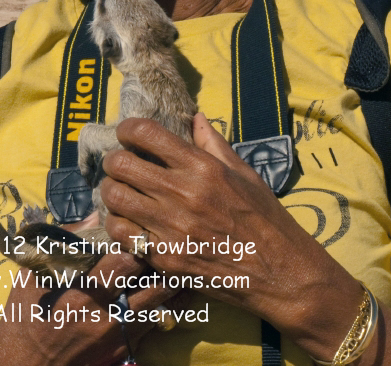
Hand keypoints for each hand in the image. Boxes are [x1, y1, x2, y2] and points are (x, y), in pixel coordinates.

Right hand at [0, 220, 175, 365]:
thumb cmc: (25, 317)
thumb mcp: (34, 276)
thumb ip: (65, 244)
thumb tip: (96, 216)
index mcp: (84, 291)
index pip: (127, 260)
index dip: (140, 240)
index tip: (144, 225)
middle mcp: (107, 314)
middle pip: (154, 281)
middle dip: (164, 258)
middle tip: (171, 239)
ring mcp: (119, 334)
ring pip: (162, 303)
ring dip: (171, 280)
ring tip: (178, 259)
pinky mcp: (124, 348)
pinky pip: (156, 322)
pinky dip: (165, 303)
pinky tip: (171, 287)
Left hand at [102, 113, 365, 359]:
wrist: (279, 272)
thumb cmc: (265, 217)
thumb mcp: (244, 173)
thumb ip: (214, 143)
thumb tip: (195, 117)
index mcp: (203, 167)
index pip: (147, 134)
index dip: (128, 128)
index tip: (126, 132)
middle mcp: (183, 194)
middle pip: (121, 164)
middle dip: (115, 160)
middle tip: (120, 163)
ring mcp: (171, 229)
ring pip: (114, 198)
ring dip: (111, 190)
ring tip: (120, 190)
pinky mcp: (165, 258)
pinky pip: (121, 234)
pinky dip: (118, 224)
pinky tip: (128, 221)